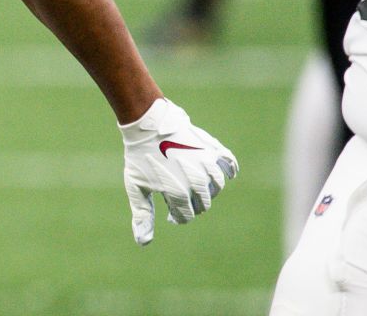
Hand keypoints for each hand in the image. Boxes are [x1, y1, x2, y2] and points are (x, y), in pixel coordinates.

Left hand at [120, 98, 237, 244]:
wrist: (148, 124)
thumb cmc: (139, 157)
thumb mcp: (136, 187)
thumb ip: (143, 215)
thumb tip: (144, 242)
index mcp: (178, 193)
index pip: (186, 216)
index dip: (177, 216)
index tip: (169, 213)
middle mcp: (197, 182)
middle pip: (203, 204)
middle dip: (192, 204)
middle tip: (180, 198)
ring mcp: (207, 165)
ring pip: (216, 187)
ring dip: (207, 190)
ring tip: (194, 185)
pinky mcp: (213, 150)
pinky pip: (230, 164)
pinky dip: (229, 170)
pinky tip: (224, 173)